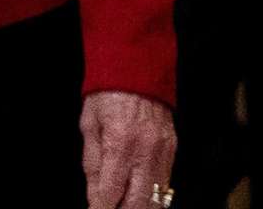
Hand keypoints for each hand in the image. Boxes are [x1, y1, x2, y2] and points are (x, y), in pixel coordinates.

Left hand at [80, 90, 176, 208]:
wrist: (138, 68)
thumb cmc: (107, 92)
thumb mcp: (89, 124)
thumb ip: (93, 162)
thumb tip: (94, 192)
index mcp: (119, 143)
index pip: (111, 191)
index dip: (101, 208)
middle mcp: (145, 151)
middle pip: (138, 202)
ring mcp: (163, 152)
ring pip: (156, 198)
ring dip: (139, 207)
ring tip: (123, 207)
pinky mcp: (173, 150)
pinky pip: (165, 183)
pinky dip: (153, 196)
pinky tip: (140, 198)